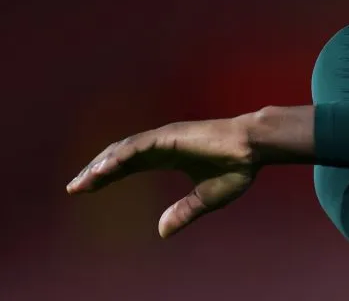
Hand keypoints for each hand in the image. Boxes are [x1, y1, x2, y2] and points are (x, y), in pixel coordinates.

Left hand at [66, 117, 256, 237]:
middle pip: (120, 156)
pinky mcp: (171, 136)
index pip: (129, 166)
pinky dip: (119, 156)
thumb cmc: (236, 167)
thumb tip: (160, 232)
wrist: (254, 148)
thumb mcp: (206, 197)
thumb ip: (183, 212)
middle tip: (74, 188)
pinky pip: (138, 146)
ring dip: (102, 165)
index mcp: (169, 156)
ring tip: (82, 182)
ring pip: (124, 150)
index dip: (107, 177)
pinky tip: (103, 169)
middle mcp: (163, 144)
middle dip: (96, 172)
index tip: (85, 190)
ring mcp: (165, 138)